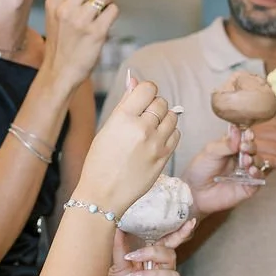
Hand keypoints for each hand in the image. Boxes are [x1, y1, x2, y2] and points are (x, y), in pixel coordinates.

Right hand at [42, 0, 117, 95]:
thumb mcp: (54, 14)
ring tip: (103, 9)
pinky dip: (113, 13)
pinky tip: (105, 21)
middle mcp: (66, 8)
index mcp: (54, 1)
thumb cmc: (61, 41)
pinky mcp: (96, 33)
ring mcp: (81, 21)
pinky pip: (113, 9)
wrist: (60, 71)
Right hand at [76, 79, 179, 217]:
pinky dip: (169, 132)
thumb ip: (124, 103)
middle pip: (161, 101)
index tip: (141, 98)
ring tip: (151, 128)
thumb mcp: (106, 129)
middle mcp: (142, 128)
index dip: (145, 90)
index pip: (147, 88)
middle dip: (153, 105)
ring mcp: (156, 144)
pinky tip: (157, 139)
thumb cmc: (99, 162)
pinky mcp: (164, 157)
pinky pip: (176, 133)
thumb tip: (134, 80)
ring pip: (172, 116)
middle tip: (143, 116)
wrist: (104, 195)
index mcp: (124, 118)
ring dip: (164, 117)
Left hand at [98, 221, 191, 275]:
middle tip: (132, 257)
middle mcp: (160, 274)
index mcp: (151, 261)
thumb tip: (118, 224)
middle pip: (170, 256)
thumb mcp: (116, 266)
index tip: (190, 221)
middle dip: (154, 253)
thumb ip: (120, 247)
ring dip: (154, 275)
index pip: (168, 244)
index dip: (180, 233)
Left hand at [182, 128, 260, 216]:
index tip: (248, 134)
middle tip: (244, 148)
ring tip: (247, 161)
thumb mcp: (210, 152)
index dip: (249, 136)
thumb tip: (237, 130)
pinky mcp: (248, 186)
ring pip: (260, 163)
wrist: (195, 191)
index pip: (246, 138)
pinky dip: (258, 174)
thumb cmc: (200, 169)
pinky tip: (252, 171)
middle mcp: (242, 158)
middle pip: (255, 150)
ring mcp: (246, 172)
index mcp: (233, 147)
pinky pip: (259, 179)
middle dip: (252, 147)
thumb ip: (226, 143)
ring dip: (256, 160)